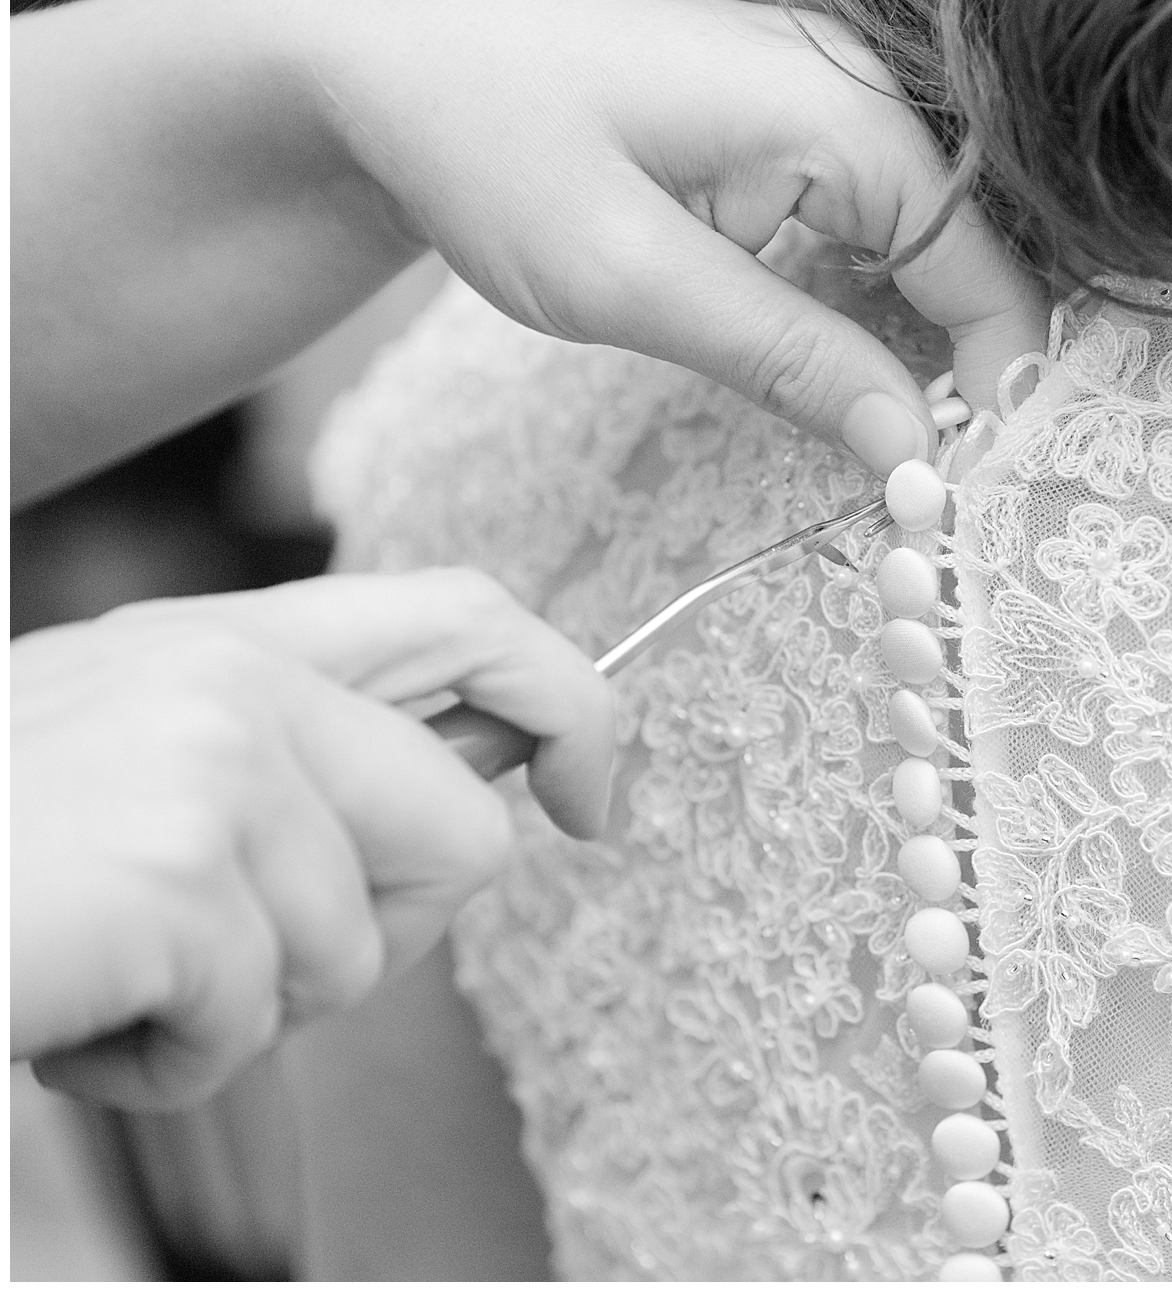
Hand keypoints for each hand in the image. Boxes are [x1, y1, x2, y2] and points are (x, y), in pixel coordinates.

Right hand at [10, 569, 613, 1109]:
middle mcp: (231, 676)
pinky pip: (260, 1017)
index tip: (597, 799)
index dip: (569, 705)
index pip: (468, 615)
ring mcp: (210, 764)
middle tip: (227, 952)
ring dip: (242, 1004)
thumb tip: (483, 807)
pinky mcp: (180, 865)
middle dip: (376, 927)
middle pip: (461, 832)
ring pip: (361, 949)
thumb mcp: (136, 768)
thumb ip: (295, 765)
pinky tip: (71, 1009)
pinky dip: (168, 1058)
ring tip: (108, 970)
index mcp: (224, 639)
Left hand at [12, 0, 1045, 503]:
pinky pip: (872, 232)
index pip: (988, 278)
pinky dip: (864, 313)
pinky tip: (832, 377)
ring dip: (913, 354)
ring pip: (929, 256)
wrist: (383, 58)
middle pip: (974, 265)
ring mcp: (827, 103)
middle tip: (919, 493)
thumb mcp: (633, 279)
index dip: (993, 395)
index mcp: (845, 115)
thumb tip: (916, 448)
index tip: (957, 500)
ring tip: (881, 449)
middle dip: (961, 380)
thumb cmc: (487, 147)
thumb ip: (790, 359)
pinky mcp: (790, 129)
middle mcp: (859, 94)